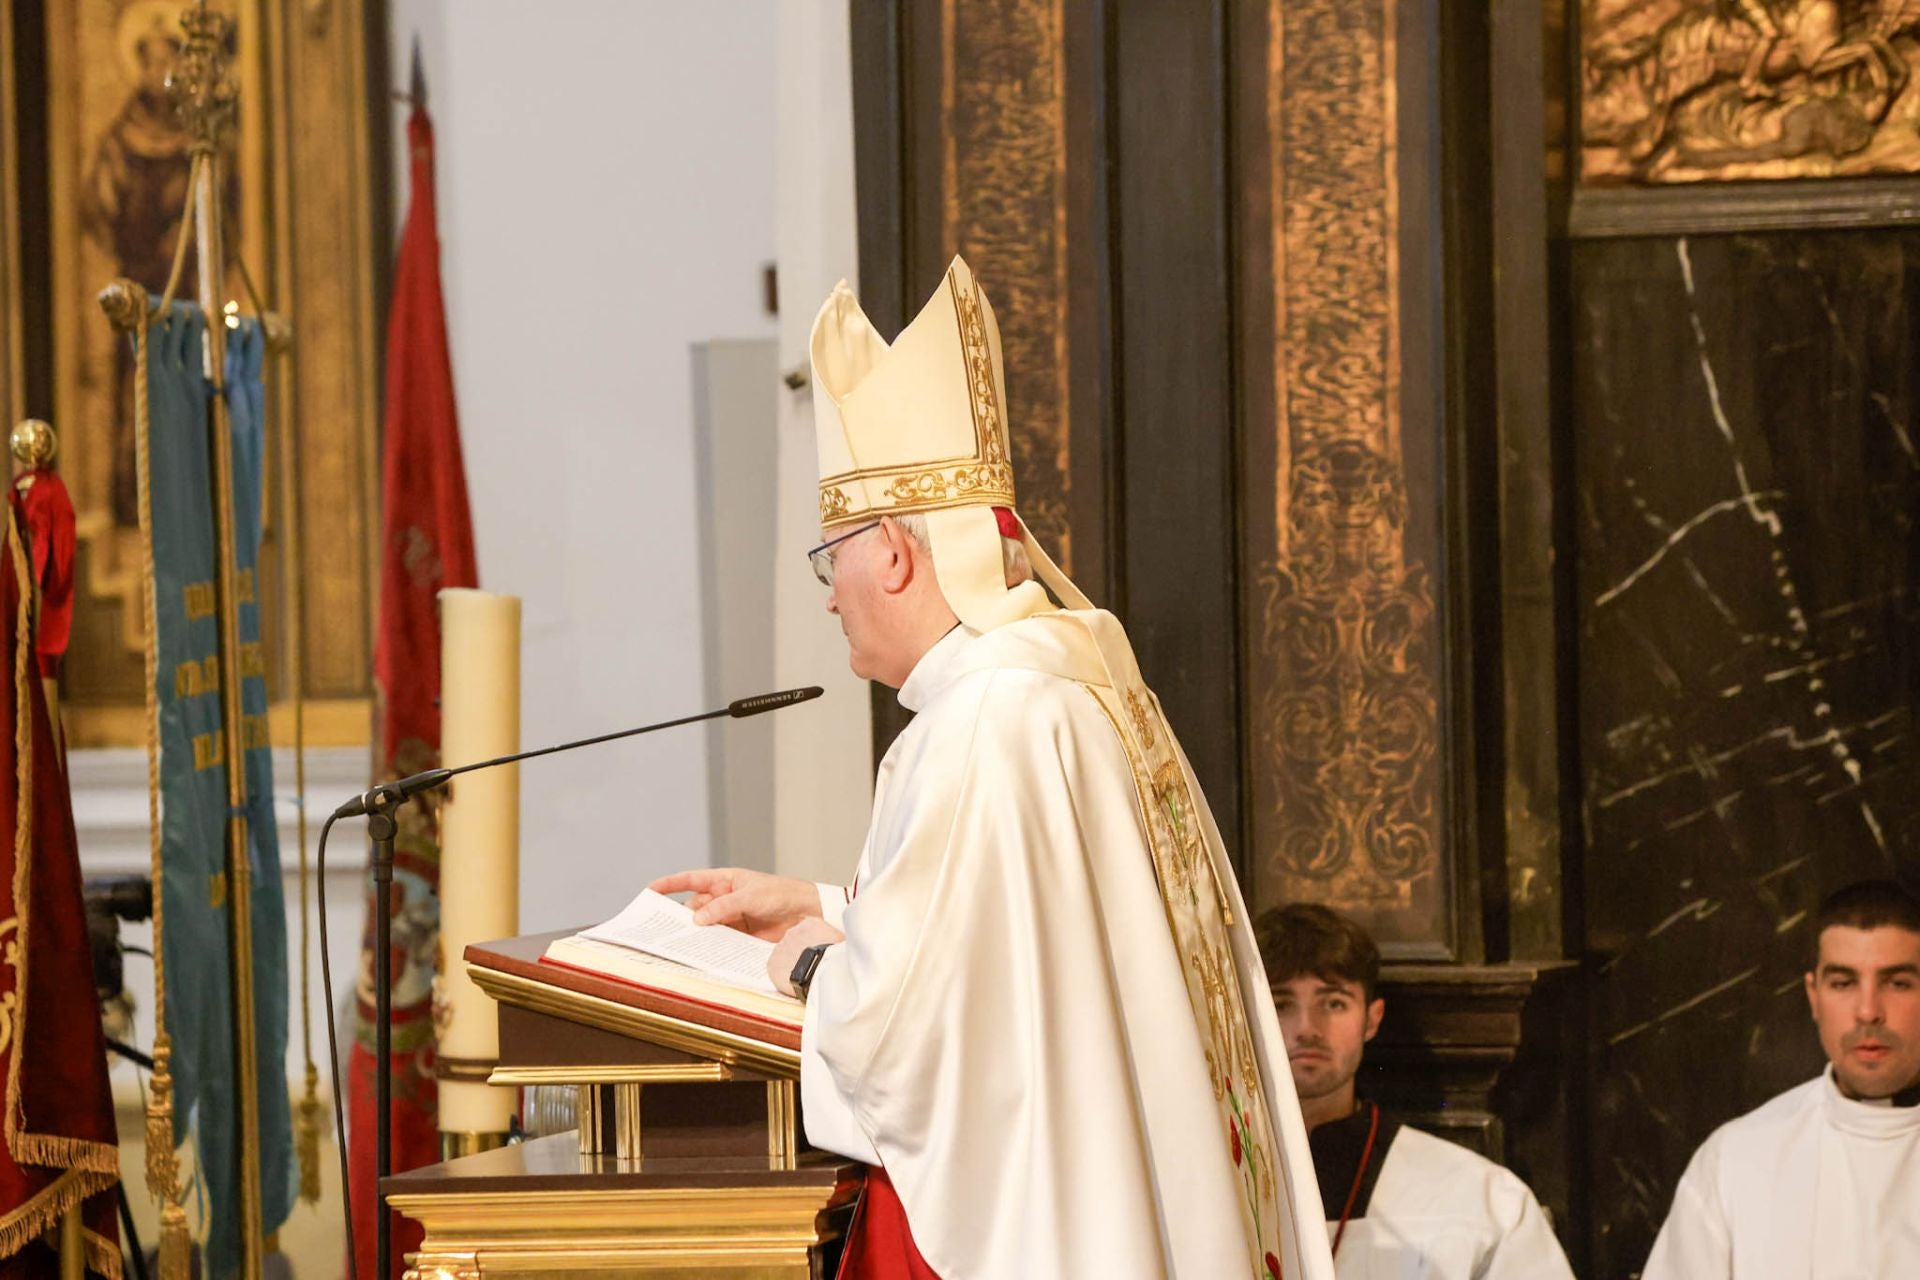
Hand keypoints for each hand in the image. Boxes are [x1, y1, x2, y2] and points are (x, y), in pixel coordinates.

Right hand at [649, 866, 822, 940]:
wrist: (808, 913)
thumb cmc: (782, 894)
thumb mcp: (751, 896)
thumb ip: (724, 907)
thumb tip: (696, 919)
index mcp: (725, 881)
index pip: (692, 880)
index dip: (670, 884)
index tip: (649, 890)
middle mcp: (724, 899)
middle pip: (694, 908)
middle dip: (679, 917)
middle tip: (661, 929)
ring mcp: (731, 919)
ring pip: (705, 927)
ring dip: (694, 935)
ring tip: (678, 945)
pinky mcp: (740, 937)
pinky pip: (719, 941)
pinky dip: (710, 947)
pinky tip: (702, 955)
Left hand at [769, 917, 844, 996]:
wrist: (823, 973)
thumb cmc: (837, 958)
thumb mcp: (843, 941)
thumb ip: (836, 939)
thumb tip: (842, 944)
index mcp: (810, 923)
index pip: (810, 931)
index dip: (815, 944)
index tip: (821, 954)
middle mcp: (793, 932)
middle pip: (796, 942)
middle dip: (802, 953)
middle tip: (813, 966)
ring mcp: (780, 947)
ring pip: (785, 956)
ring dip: (792, 964)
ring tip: (806, 977)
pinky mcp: (772, 964)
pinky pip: (776, 970)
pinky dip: (783, 976)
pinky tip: (795, 982)